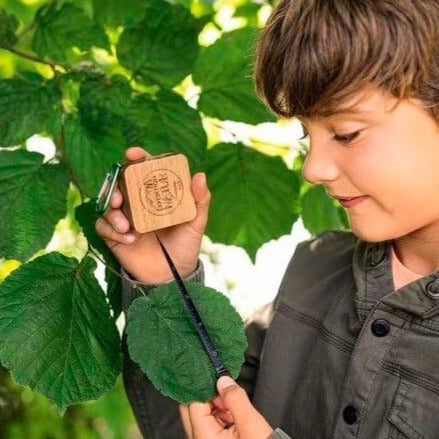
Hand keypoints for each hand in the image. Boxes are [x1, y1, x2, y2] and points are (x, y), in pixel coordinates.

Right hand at [95, 146, 210, 282]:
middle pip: (121, 182)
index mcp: (156, 194)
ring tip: (125, 223)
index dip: (138, 158)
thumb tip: (200, 175)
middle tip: (120, 195)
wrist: (171, 276)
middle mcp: (138, 201)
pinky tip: (129, 239)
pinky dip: (111, 229)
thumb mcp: (196, 223)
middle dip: (116, 184)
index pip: (145, 169)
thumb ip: (200, 200)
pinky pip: (102, 225)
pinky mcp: (113, 234)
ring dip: (112, 210)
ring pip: (108, 203)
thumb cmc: (185, 245)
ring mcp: (124, 217)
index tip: (133, 154)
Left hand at [182, 376, 273, 438]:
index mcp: (204, 438)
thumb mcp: (251, 425)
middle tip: (223, 385)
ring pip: (201, 415)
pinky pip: (210, 423)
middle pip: (192, 409)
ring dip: (215, 404)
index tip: (211, 371)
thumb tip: (223, 380)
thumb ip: (235, 399)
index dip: (203, 386)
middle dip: (207, 394)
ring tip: (232, 402)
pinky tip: (232, 411)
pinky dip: (220, 414)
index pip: (193, 404)